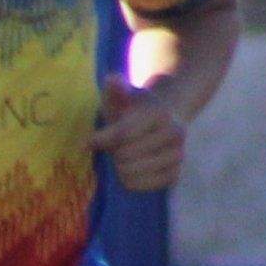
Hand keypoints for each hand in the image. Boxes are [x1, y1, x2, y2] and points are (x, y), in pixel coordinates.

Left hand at [94, 76, 188, 191]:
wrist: (166, 121)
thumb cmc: (137, 109)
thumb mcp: (125, 97)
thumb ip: (115, 89)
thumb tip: (111, 79)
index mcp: (161, 114)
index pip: (122, 134)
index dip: (100, 140)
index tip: (88, 142)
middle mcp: (175, 134)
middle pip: (124, 155)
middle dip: (114, 151)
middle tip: (117, 145)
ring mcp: (178, 156)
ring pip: (130, 172)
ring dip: (119, 166)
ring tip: (124, 155)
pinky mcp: (175, 175)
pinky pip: (139, 186)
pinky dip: (128, 180)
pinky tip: (131, 168)